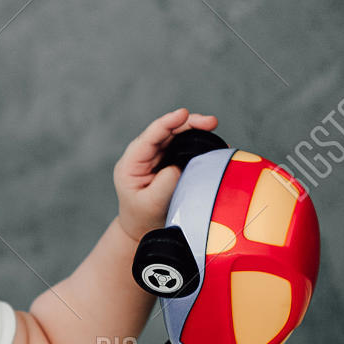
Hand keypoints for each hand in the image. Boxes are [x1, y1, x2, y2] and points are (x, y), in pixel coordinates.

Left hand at [113, 109, 218, 243]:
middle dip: (188, 123)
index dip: (168, 123)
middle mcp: (143, 155)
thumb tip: (179, 166)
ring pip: (176, 135)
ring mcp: (156, 156)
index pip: (150, 137)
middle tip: (210, 121)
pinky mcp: (168, 161)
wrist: (142, 229)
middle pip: (166, 131)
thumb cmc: (142, 217)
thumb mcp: (150, 203)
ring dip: (194, 129)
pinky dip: (197, 142)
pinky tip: (212, 142)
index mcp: (131, 163)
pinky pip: (183, 146)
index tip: (183, 114)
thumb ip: (163, 184)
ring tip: (212, 125)